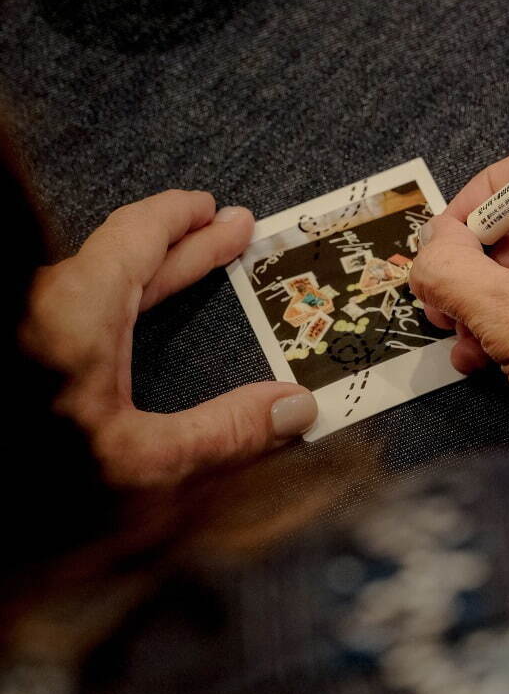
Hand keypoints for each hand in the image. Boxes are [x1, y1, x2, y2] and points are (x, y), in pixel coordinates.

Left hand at [22, 191, 316, 489]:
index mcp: (78, 307)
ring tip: (188, 275)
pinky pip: (73, 311)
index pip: (138, 232)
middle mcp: (45, 305)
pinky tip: (126, 331)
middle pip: (121, 255)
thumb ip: (224, 433)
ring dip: (146, 277)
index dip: (183, 218)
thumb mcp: (142, 466)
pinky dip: (116, 305)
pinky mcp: (15, 357)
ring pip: (93, 284)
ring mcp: (23, 329)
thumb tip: (295, 407)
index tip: (219, 210)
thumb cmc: (33, 483)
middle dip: (181, 247)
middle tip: (230, 233)